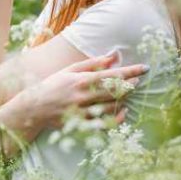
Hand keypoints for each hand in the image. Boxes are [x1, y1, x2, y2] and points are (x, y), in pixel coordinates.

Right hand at [21, 51, 145, 128]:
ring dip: (124, 99)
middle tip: (138, 81)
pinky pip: (106, 122)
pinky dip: (118, 116)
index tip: (145, 68)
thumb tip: (114, 55)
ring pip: (112, 106)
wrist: (35, 108)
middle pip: (115, 91)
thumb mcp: (71, 69)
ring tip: (127, 92)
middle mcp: (83, 96)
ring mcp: (83, 112)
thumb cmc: (54, 85)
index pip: (112, 74)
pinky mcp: (82, 124)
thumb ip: (93, 63)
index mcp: (81, 80)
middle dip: (130, 84)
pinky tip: (123, 110)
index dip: (131, 71)